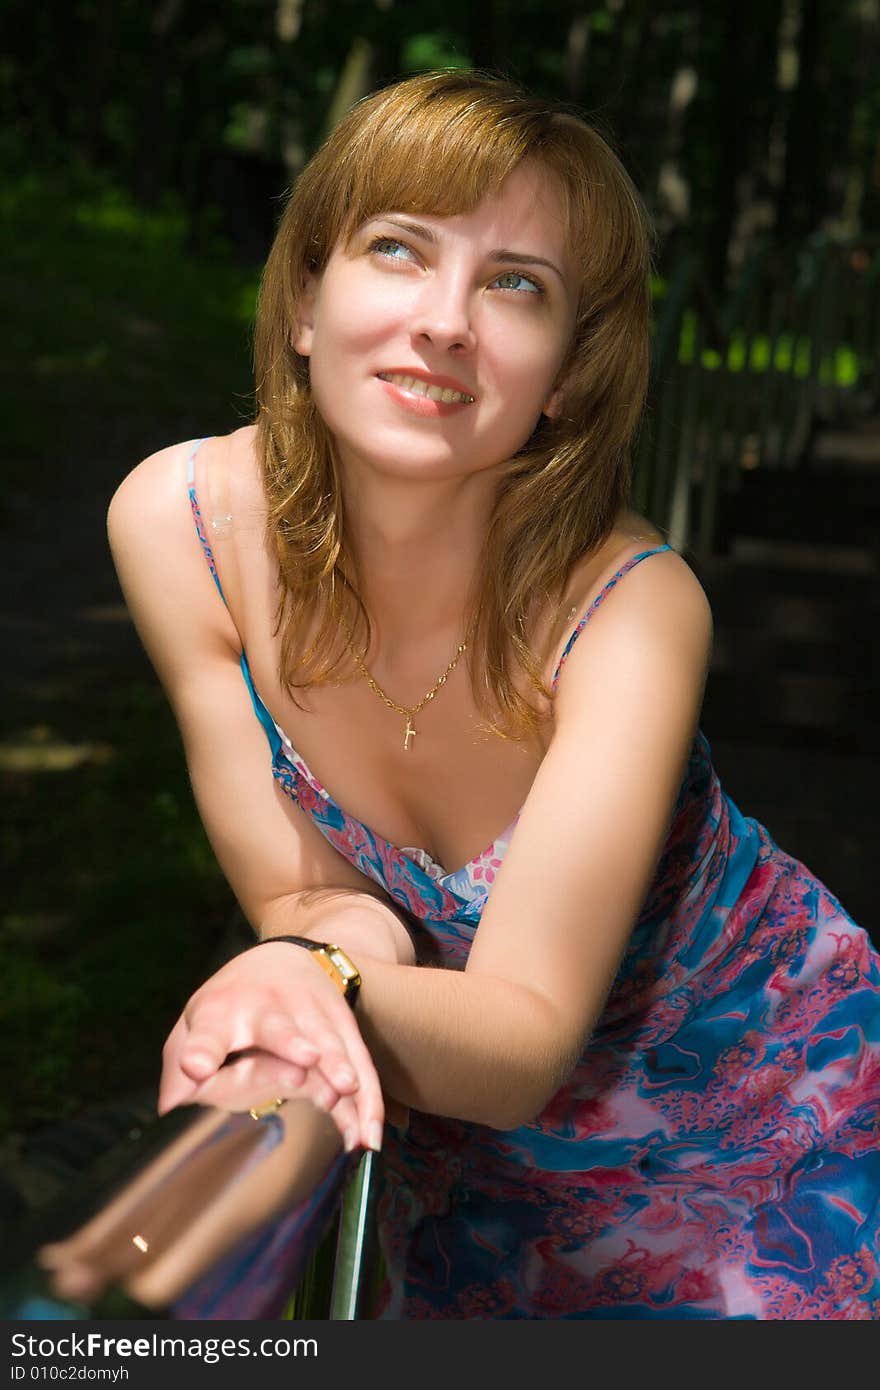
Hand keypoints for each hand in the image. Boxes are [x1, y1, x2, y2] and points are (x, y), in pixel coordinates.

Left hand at [158, 942, 384, 1152]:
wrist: (285, 959)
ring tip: (347, 1091)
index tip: (195, 1068)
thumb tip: (170, 1103)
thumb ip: (179, 1066)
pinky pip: (358, 1067)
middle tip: (305, 1060)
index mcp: (222, 1009)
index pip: (208, 1031)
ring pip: (328, 1044)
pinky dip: (366, 1100)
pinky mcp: (342, 1030)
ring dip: (340, 1067)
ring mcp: (311, 1015)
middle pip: (279, 1027)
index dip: (201, 1050)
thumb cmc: (232, 1006)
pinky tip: (367, 1135)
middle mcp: (269, 1006)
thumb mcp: (195, 1026)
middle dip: (291, 1043)